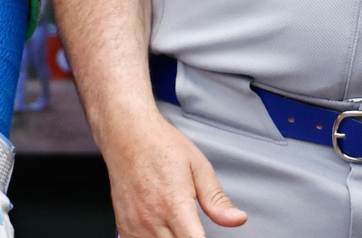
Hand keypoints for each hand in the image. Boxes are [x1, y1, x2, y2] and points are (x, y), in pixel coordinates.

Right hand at [100, 110, 245, 236]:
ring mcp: (135, 224)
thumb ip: (216, 199)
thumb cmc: (161, 146)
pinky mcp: (124, 226)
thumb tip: (237, 219)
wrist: (126, 134)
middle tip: (194, 226)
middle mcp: (152, 219)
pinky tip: (162, 229)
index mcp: (174, 205)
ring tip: (178, 226)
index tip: (205, 233)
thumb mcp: (198, 166)